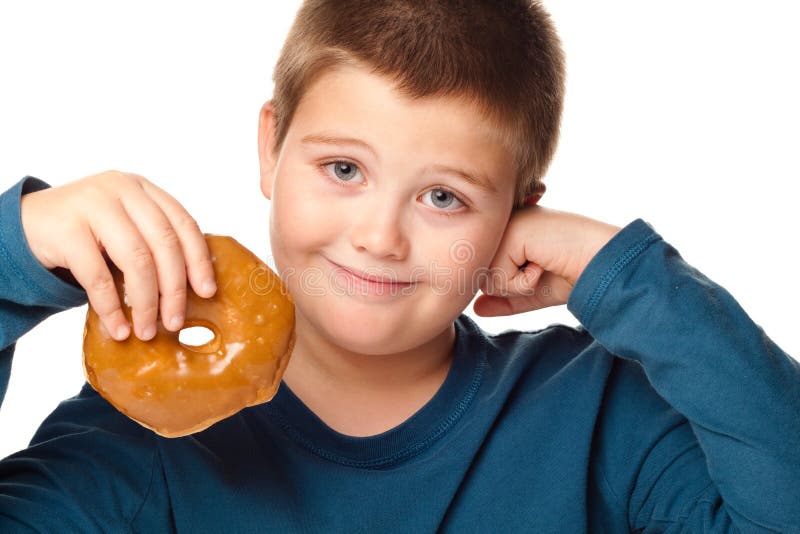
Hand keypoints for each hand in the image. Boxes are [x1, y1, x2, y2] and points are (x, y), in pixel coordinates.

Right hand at [19, 170, 216, 340]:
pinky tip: (119, 328)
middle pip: (164, 244)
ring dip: (146, 303)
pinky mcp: (66, 229)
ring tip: (147, 331)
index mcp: (144, 190)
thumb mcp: (125, 226)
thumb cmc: (88, 233)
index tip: (208, 293)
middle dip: (174, 290)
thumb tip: (195, 290)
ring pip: (136, 260)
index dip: (199, 260)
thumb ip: (154, 242)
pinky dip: (111, 308)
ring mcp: (93, 205)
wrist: (27, 224)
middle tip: (175, 323)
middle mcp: (122, 190)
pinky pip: (98, 276)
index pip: (183, 224)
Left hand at [473, 204, 621, 316]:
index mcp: (506, 230)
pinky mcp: (510, 232)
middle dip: (512, 286)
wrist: (603, 263)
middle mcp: (502, 222)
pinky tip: (544, 262)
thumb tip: (476, 309)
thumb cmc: (574, 272)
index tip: (540, 267)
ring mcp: (504, 224)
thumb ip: (504, 298)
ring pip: (485, 280)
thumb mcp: (534, 290)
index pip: (484, 272)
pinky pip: (499, 278)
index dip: (510, 284)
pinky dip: (525, 282)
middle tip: (541, 267)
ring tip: (543, 264)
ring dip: (518, 284)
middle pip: (480, 276)